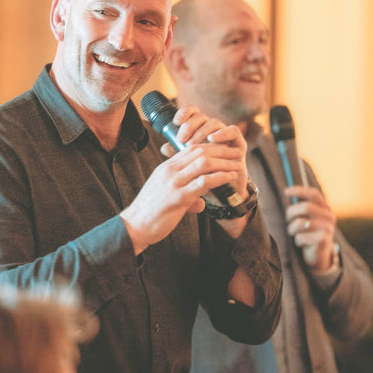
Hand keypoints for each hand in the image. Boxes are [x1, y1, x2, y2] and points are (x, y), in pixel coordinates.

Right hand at [121, 106, 248, 253]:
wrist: (135, 226)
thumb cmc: (151, 213)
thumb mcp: (168, 197)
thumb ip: (185, 195)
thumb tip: (200, 202)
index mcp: (166, 167)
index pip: (191, 148)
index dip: (211, 146)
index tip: (225, 148)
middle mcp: (169, 171)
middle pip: (200, 151)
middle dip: (221, 150)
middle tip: (237, 152)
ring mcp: (173, 183)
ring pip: (204, 163)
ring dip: (224, 162)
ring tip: (238, 164)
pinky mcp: (178, 197)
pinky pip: (204, 182)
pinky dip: (220, 177)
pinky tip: (231, 178)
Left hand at [160, 105, 248, 195]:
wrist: (223, 195)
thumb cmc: (203, 178)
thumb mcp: (186, 167)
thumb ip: (177, 155)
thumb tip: (164, 146)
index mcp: (199, 131)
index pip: (192, 113)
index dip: (184, 113)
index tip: (175, 121)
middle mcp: (213, 131)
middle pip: (201, 116)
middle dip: (190, 125)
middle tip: (181, 138)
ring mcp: (226, 136)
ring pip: (214, 122)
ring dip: (202, 131)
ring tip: (193, 144)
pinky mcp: (238, 144)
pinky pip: (233, 131)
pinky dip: (223, 133)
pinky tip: (213, 138)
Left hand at [285, 186, 336, 269]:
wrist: (318, 254)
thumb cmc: (307, 232)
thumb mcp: (304, 217)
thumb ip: (299, 206)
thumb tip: (286, 191)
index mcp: (324, 208)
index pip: (314, 194)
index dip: (299, 191)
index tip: (286, 191)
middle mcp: (329, 217)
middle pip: (306, 207)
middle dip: (291, 213)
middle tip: (288, 219)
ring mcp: (328, 229)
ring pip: (301, 223)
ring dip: (291, 229)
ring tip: (293, 233)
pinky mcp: (324, 242)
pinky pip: (302, 237)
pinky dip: (297, 240)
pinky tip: (301, 243)